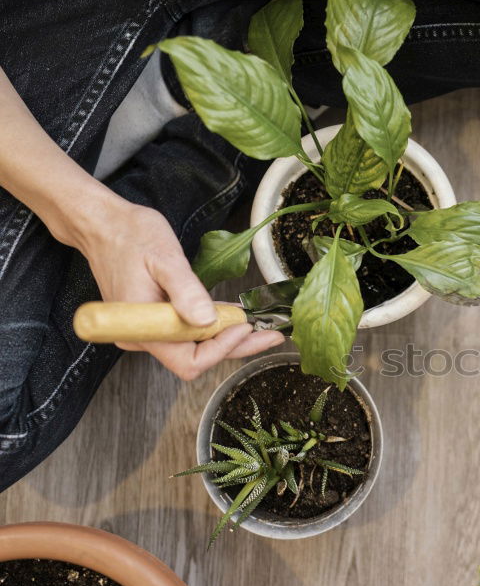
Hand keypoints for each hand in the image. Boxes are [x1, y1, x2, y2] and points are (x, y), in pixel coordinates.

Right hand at [49, 190, 283, 379]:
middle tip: (271, 335)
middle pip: (197, 356)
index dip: (221, 348)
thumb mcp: (164, 258)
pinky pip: (189, 331)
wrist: (102, 225)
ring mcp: (149, 331)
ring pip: (196, 345)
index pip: (189, 361)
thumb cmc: (129, 236)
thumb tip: (207, 321)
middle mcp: (144, 338)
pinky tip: (237, 318)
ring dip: (229, 337)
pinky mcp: (155, 321)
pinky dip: (214, 326)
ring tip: (262, 327)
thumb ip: (185, 291)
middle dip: (237, 346)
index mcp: (143, 329)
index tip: (245, 327)